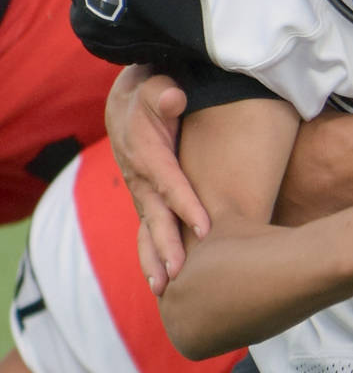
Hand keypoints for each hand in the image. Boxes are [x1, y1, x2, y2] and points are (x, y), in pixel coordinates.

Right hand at [105, 64, 208, 294]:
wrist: (126, 101)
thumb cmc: (150, 90)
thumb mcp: (156, 84)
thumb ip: (164, 92)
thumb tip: (174, 98)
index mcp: (146, 151)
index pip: (169, 182)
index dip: (186, 205)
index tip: (205, 230)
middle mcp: (140, 177)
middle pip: (155, 214)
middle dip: (166, 245)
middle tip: (178, 274)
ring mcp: (140, 190)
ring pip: (147, 228)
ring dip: (154, 257)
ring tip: (164, 288)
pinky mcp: (145, 197)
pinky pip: (147, 228)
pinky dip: (150, 253)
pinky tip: (160, 279)